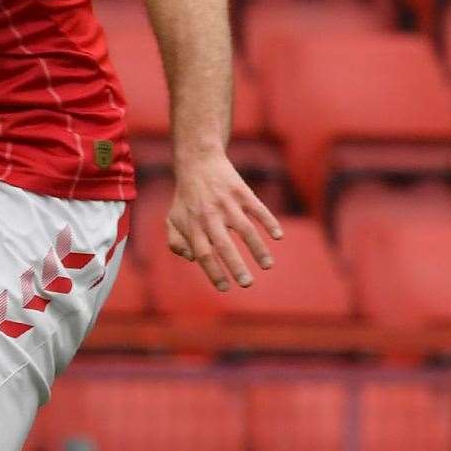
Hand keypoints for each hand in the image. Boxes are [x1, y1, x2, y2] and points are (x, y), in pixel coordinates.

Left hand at [166, 151, 281, 290]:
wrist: (198, 162)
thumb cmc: (186, 197)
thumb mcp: (172, 219)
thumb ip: (176, 242)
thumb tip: (193, 259)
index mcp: (193, 225)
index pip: (203, 254)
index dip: (214, 272)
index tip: (225, 288)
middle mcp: (210, 215)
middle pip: (223, 246)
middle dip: (236, 267)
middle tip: (247, 284)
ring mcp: (227, 203)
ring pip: (245, 230)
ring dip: (258, 249)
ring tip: (267, 265)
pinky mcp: (242, 192)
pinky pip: (258, 209)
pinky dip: (269, 222)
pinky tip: (278, 236)